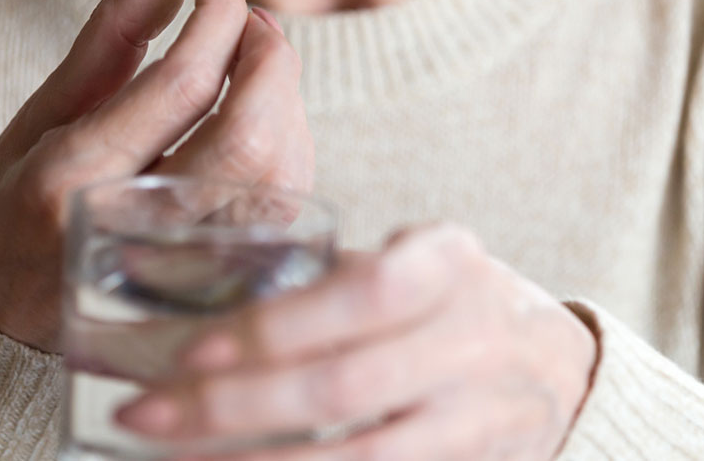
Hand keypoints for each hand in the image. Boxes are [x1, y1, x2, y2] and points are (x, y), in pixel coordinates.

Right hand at [0, 0, 312, 351]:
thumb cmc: (8, 209)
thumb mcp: (38, 114)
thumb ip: (113, 35)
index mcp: (73, 180)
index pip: (182, 83)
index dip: (216, 8)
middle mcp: (135, 232)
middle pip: (251, 134)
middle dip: (267, 53)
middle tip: (244, 14)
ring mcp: (183, 270)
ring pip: (280, 172)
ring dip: (282, 98)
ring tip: (246, 62)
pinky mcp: (217, 287)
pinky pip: (282, 208)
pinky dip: (285, 145)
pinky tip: (256, 120)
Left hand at [117, 223, 598, 459]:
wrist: (559, 367)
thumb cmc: (449, 301)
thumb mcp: (403, 262)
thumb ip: (314, 273)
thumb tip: (155, 269)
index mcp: (447, 263)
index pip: (363, 292)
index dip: (278, 326)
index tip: (192, 348)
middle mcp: (470, 339)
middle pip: (343, 386)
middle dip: (232, 405)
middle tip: (144, 413)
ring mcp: (476, 417)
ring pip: (357, 458)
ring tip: (171, 457)